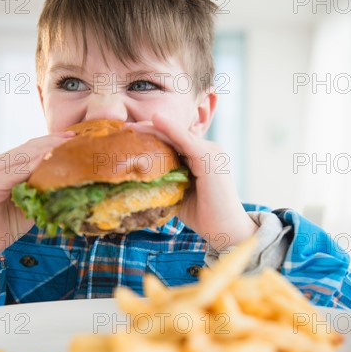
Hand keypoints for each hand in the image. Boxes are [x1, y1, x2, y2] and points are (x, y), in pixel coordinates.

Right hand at [0, 131, 74, 252]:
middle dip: (52, 141)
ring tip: (68, 146)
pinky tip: (50, 162)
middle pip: (27, 148)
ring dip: (46, 150)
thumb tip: (67, 176)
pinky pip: (15, 172)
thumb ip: (40, 185)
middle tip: (75, 137)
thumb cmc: (6, 225)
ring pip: (22, 156)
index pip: (28, 148)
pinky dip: (34, 166)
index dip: (50, 141)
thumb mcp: (29, 201)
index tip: (74, 137)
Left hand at [127, 115, 257, 249]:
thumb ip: (166, 182)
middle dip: (148, 131)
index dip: (152, 137)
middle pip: (173, 136)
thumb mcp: (180, 194)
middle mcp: (208, 150)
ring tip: (131, 127)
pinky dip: (170, 129)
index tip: (128, 138)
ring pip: (176, 136)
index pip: (174, 142)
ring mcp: (210, 152)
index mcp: (202, 157)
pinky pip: (185, 140)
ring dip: (153, 129)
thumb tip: (139, 180)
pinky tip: (154, 120)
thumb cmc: (205, 216)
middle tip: (122, 130)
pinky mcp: (208, 158)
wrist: (227, 231)